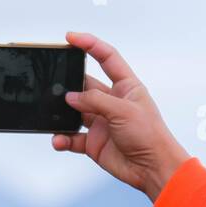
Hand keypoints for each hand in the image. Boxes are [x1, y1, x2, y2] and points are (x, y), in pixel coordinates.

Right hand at [52, 32, 189, 200]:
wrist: (153, 169)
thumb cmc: (149, 136)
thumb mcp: (123, 110)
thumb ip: (95, 100)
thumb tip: (70, 97)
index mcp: (126, 87)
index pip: (107, 58)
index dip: (90, 44)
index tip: (70, 37)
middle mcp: (112, 102)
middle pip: (84, 84)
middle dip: (68, 83)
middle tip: (53, 82)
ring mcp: (101, 122)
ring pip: (74, 111)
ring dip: (61, 113)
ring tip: (52, 114)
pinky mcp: (93, 142)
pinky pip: (71, 137)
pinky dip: (62, 138)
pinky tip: (58, 140)